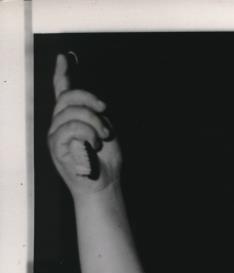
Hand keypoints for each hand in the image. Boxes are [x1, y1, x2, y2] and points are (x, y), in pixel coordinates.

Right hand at [48, 53, 121, 195]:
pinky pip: (71, 128)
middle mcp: (60, 122)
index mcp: (72, 117)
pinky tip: (94, 144)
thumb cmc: (106, 159)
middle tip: (106, 118)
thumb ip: (97, 113)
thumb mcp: (106, 129)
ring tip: (103, 138)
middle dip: (91, 102)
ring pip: (72, 113)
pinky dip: (88, 134)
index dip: (63, 73)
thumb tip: (95, 100)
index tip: (64, 57)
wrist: (105, 182)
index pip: (63, 91)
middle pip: (69, 96)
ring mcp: (55, 133)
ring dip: (94, 123)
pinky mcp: (56, 146)